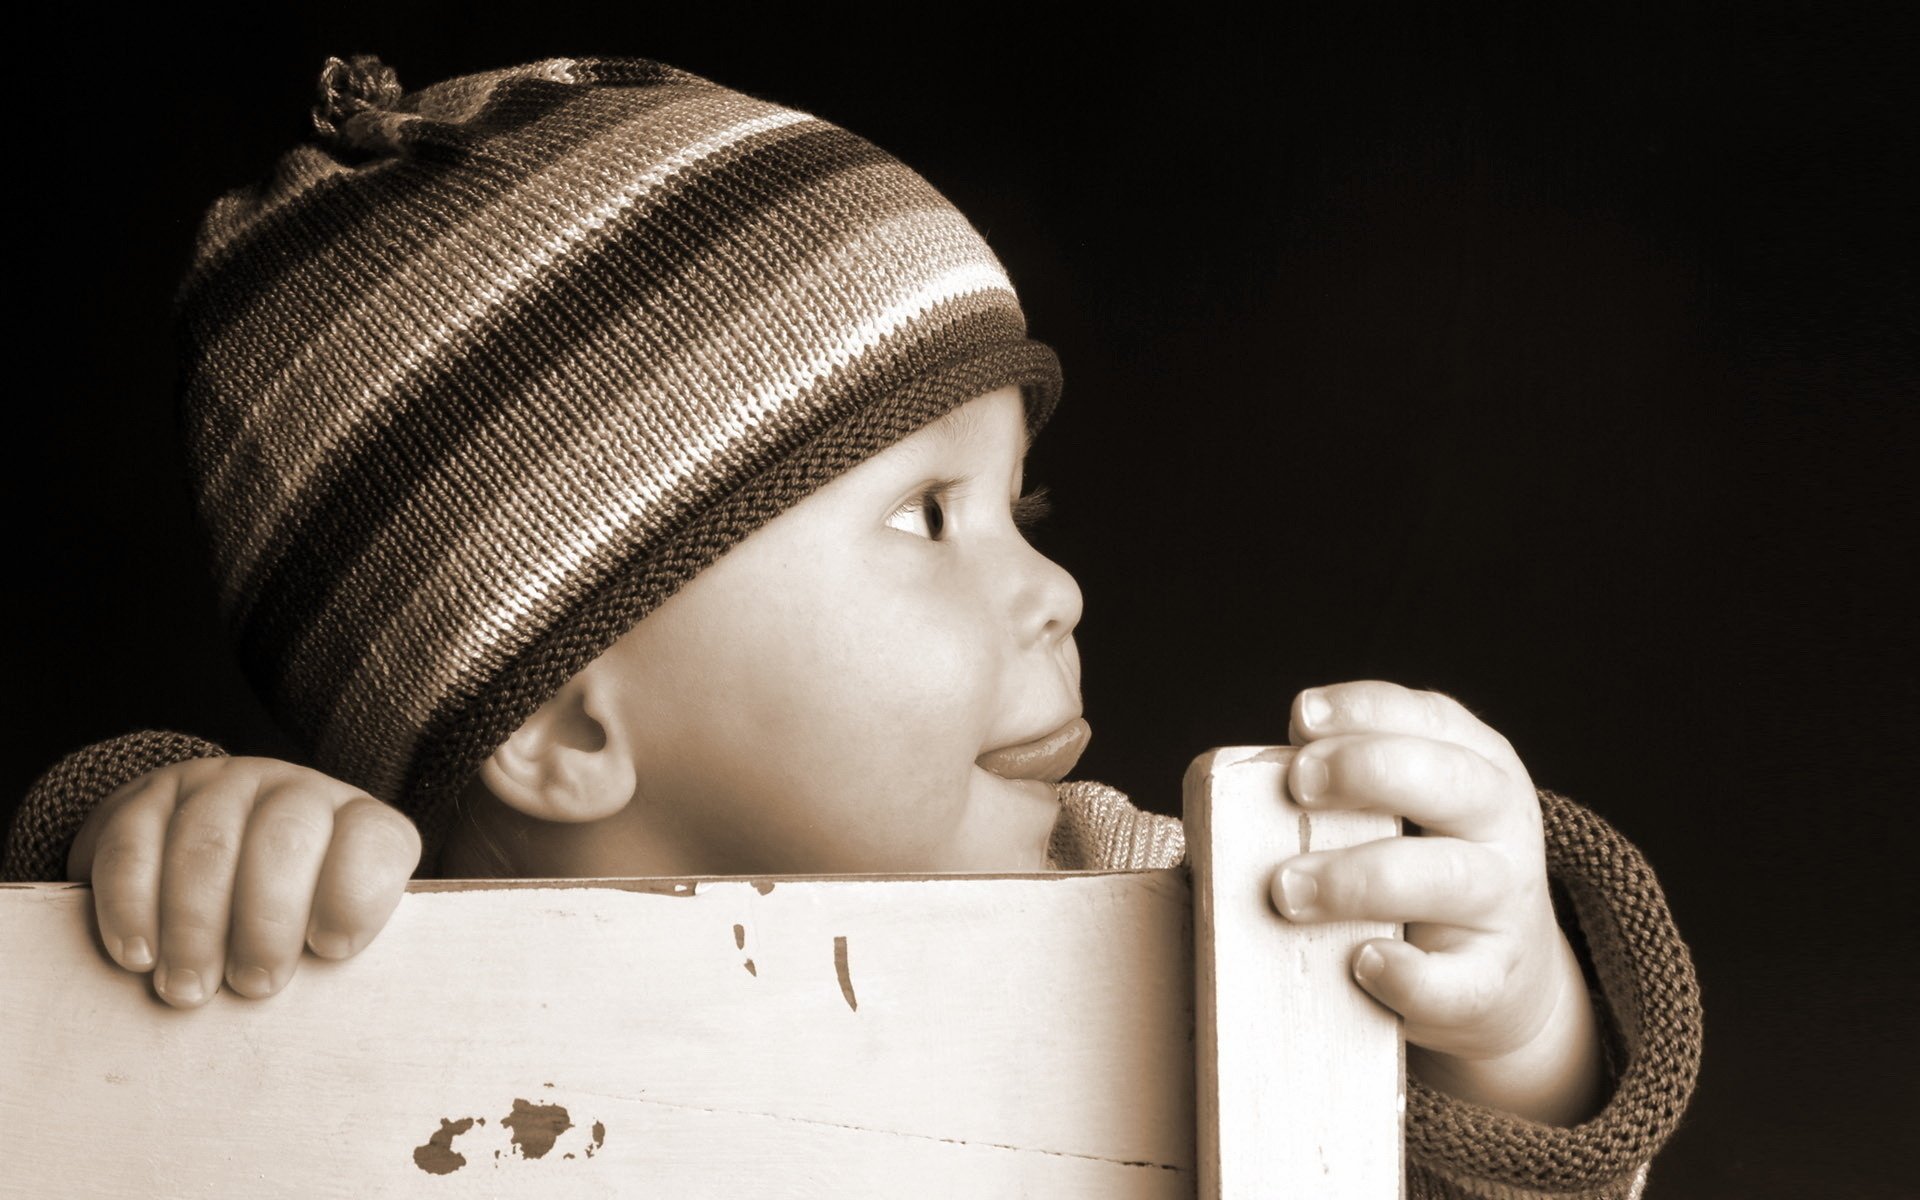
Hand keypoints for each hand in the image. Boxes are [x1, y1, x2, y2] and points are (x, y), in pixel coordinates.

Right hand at [66, 757, 420, 1008]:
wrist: (200, 849)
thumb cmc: (283, 912)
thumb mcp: (324, 925)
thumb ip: (330, 950)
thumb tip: (323, 1015)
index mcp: (357, 823)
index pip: (376, 842)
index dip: (355, 897)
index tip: (330, 951)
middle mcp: (296, 793)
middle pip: (286, 842)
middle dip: (267, 923)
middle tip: (253, 985)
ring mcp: (222, 786)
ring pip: (207, 845)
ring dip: (195, 926)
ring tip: (189, 987)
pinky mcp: (149, 799)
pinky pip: (133, 845)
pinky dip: (132, 906)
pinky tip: (138, 955)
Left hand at [1270, 680, 1603, 1124]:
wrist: (1500, 979)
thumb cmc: (1415, 875)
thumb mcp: (1400, 814)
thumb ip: (1337, 790)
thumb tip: (1221, 802)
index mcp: (1477, 765)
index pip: (1430, 717)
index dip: (1365, 710)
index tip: (1300, 719)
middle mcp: (1500, 827)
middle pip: (1452, 782)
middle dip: (1368, 771)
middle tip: (1296, 785)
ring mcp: (1504, 907)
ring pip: (1451, 878)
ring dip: (1360, 878)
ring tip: (1287, 888)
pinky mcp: (1491, 984)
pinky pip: (1459, 981)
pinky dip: (1409, 974)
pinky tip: (1362, 961)